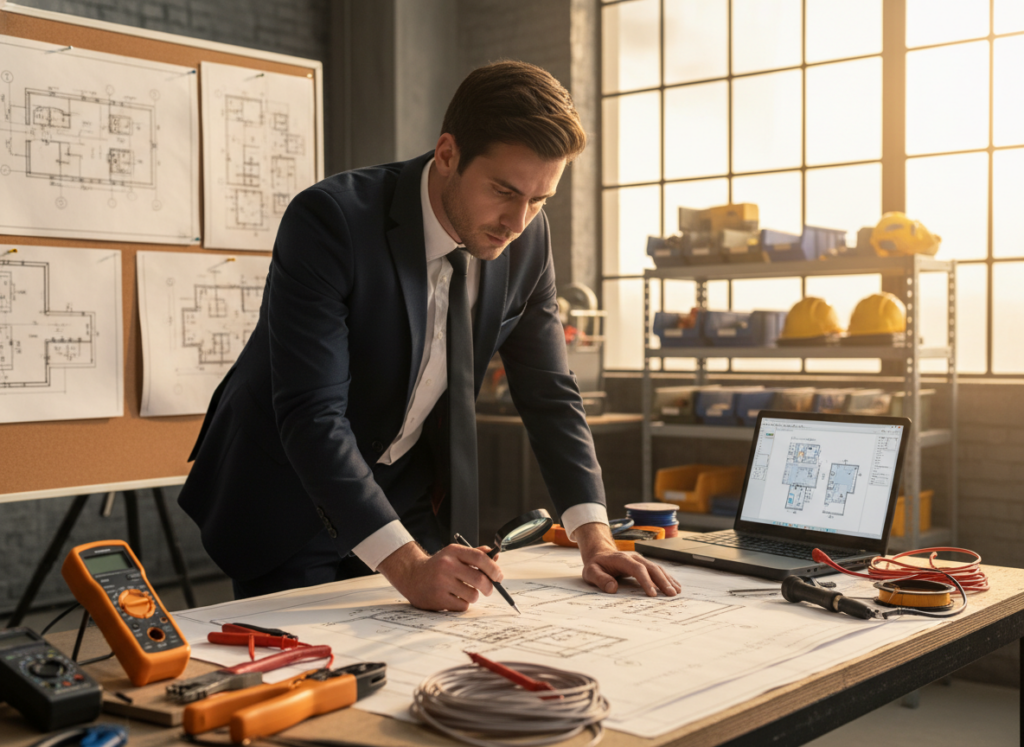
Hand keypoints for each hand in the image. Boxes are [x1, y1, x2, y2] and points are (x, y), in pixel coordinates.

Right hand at [376, 541, 503, 610]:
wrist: (412, 576)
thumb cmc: (438, 566)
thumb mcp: (454, 554)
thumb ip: (474, 554)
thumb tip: (496, 555)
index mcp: (453, 552)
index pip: (480, 558)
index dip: (493, 568)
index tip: (499, 576)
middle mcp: (447, 566)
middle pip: (480, 579)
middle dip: (489, 587)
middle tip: (488, 589)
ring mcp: (441, 583)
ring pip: (472, 595)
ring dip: (473, 596)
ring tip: (464, 592)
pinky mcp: (438, 599)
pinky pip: (462, 606)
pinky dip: (462, 604)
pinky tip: (453, 598)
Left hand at [573, 523, 681, 596]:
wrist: (599, 554)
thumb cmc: (596, 565)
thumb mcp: (591, 572)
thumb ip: (600, 579)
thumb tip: (612, 588)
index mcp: (622, 559)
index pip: (637, 569)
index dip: (646, 581)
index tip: (653, 594)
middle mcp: (634, 558)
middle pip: (651, 568)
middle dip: (662, 581)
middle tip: (671, 594)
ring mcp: (640, 560)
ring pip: (657, 568)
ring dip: (667, 580)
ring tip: (676, 592)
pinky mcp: (643, 564)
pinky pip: (657, 570)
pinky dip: (667, 578)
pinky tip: (674, 585)